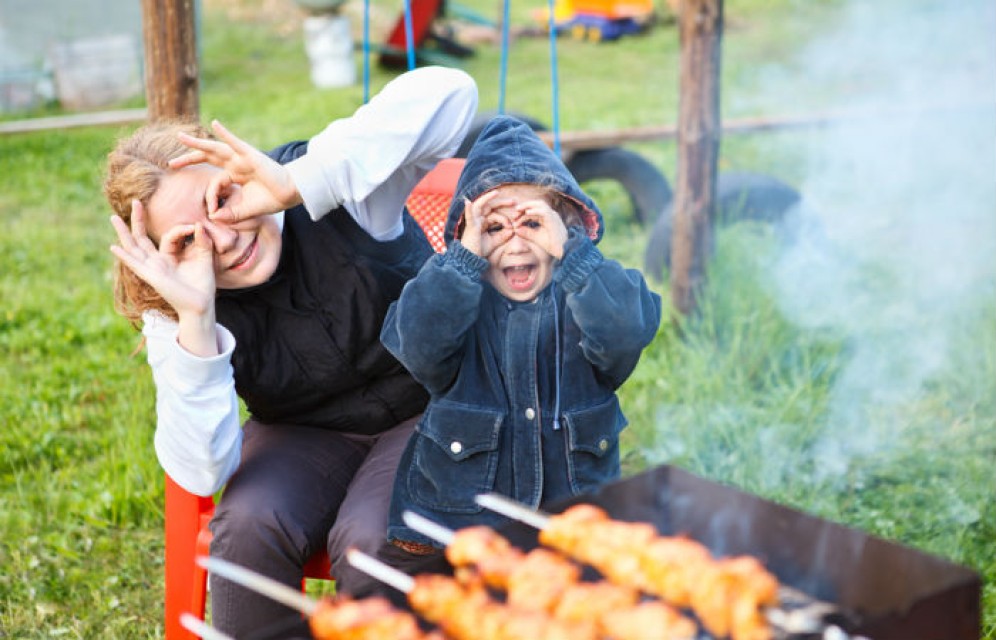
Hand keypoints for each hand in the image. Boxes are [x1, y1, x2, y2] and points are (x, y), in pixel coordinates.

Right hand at [109, 200, 216, 319]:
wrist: (201, 304)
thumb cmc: (202, 284)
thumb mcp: (205, 258)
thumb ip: (202, 241)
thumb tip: (197, 225)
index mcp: (169, 257)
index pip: (168, 235)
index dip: (181, 228)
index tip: (195, 226)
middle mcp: (157, 262)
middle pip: (142, 238)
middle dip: (138, 220)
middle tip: (136, 201)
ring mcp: (152, 269)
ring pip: (134, 248)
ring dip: (124, 233)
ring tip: (113, 218)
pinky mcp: (152, 277)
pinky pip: (135, 265)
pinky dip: (125, 256)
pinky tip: (114, 247)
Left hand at [169, 120, 300, 222]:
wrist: (290, 194)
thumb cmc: (271, 200)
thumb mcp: (246, 210)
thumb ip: (230, 214)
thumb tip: (213, 218)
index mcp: (235, 175)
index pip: (214, 180)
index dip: (210, 195)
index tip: (213, 210)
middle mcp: (236, 164)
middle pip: (208, 157)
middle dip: (189, 158)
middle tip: (171, 163)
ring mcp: (242, 158)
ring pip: (215, 148)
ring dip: (197, 143)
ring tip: (180, 137)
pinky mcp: (251, 155)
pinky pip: (235, 142)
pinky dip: (225, 133)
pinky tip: (215, 124)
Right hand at [459, 191, 514, 257]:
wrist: (470, 259)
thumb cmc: (480, 250)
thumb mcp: (495, 242)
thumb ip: (503, 235)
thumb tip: (513, 229)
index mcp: (484, 222)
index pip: (496, 215)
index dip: (506, 218)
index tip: (515, 224)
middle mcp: (478, 219)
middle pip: (490, 206)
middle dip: (502, 203)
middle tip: (515, 201)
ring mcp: (474, 221)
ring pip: (480, 205)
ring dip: (488, 198)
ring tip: (497, 193)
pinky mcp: (470, 226)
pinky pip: (469, 216)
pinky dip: (468, 209)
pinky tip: (467, 202)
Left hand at [512, 199, 567, 259]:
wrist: (564, 252)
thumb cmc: (552, 246)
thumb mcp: (536, 238)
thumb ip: (526, 233)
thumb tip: (515, 229)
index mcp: (547, 218)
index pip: (534, 210)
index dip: (523, 213)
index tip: (514, 219)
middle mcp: (551, 214)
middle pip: (537, 204)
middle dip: (524, 206)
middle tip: (514, 212)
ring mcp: (553, 216)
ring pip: (540, 205)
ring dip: (528, 206)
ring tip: (518, 210)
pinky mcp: (554, 220)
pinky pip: (544, 212)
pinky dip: (535, 211)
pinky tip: (527, 213)